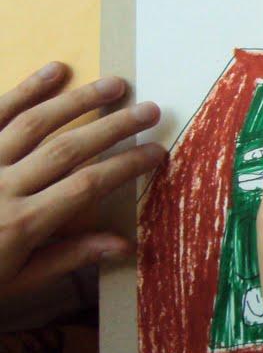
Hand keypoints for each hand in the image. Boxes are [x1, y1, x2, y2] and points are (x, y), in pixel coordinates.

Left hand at [0, 62, 164, 321]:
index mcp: (21, 223)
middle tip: (150, 109)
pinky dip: (24, 89)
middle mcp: (2, 187)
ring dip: (79, 101)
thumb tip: (122, 244)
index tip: (157, 153)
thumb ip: (67, 258)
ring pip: (34, 122)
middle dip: (114, 127)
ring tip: (115, 84)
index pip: (87, 186)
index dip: (126, 166)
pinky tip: (54, 70)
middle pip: (68, 148)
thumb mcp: (15, 283)